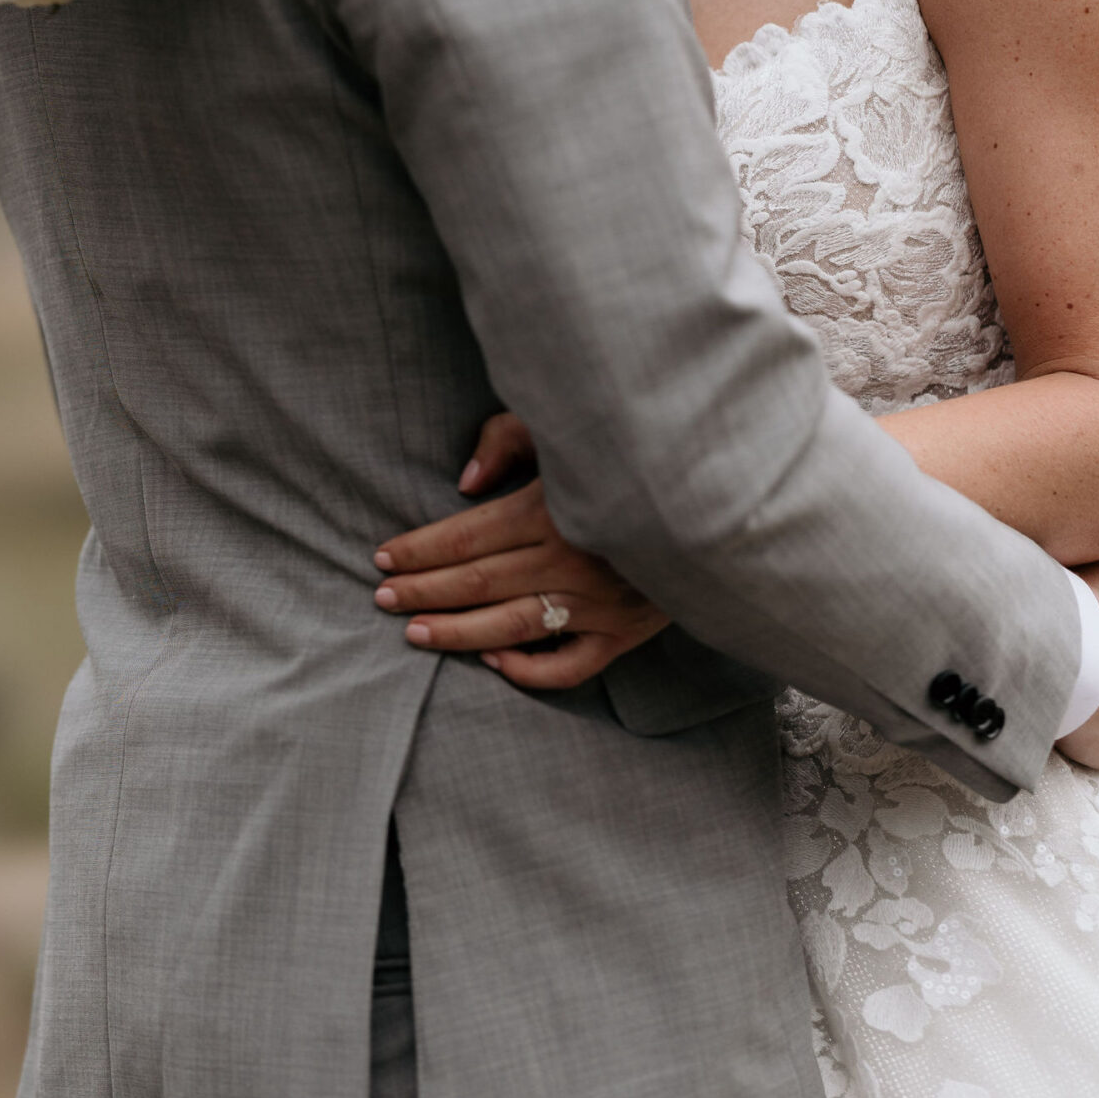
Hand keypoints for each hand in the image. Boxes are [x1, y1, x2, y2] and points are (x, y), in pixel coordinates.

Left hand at [374, 413, 668, 688]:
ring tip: (415, 633)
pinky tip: (492, 660)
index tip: (383, 558)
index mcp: (553, 508)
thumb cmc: (629, 453)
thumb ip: (510, 442)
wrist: (716, 500)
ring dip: (456, 633)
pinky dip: (528, 670)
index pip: (465, 538)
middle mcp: (572, 560)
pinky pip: (569, 666)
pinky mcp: (625, 634)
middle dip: (421, 591)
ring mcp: (599, 604)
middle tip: (381, 599)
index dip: (418, 550)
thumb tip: (464, 484)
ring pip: (510, 627)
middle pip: (476, 583)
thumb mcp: (567, 427)